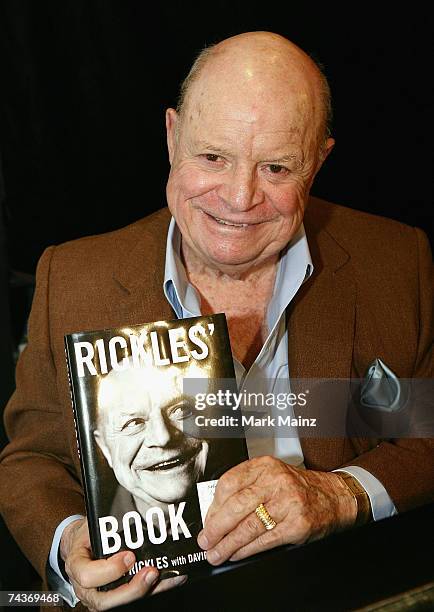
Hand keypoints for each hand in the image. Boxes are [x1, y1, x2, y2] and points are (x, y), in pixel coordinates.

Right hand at [60, 518, 186, 610]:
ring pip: (119, 605)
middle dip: (132, 589)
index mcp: (76, 566)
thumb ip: (105, 524)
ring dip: (145, 593)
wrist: (80, 545)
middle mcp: (85, 588)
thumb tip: (131, 511)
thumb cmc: (87, 534)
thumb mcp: (90, 524)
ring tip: (164, 578)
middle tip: (152, 572)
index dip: (109, 570)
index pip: (87, 576)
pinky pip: (131, 601)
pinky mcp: (113, 598)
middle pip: (105, 601)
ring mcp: (98, 597)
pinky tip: (170, 581)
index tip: (129, 556)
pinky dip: (153, 592)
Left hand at [197, 456, 356, 563]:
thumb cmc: (298, 487)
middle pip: (236, 505)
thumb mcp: (272, 476)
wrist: (334, 496)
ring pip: (249, 526)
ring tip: (216, 553)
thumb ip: (247, 488)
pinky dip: (247, 550)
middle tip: (205, 540)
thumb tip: (216, 514)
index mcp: (265, 466)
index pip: (229, 483)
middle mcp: (276, 481)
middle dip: (216, 527)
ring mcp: (288, 503)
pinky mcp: (296, 524)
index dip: (213, 506)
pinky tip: (237, 554)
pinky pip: (265, 540)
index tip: (206, 520)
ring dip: (228, 544)